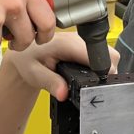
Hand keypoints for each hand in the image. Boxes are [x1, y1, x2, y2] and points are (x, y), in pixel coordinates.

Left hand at [4, 30, 119, 100]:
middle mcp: (78, 39)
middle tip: (95, 87)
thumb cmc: (28, 60)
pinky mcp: (85, 46)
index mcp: (67, 44)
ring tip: (92, 81)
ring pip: (109, 54)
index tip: (98, 84)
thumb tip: (64, 93)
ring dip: (105, 70)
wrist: (24, 54)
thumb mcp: (34, 74)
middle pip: (109, 54)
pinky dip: (101, 67)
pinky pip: (102, 55)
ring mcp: (83, 42)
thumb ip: (50, 83)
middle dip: (107, 72)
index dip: (102, 71)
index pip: (96, 55)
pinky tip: (90, 75)